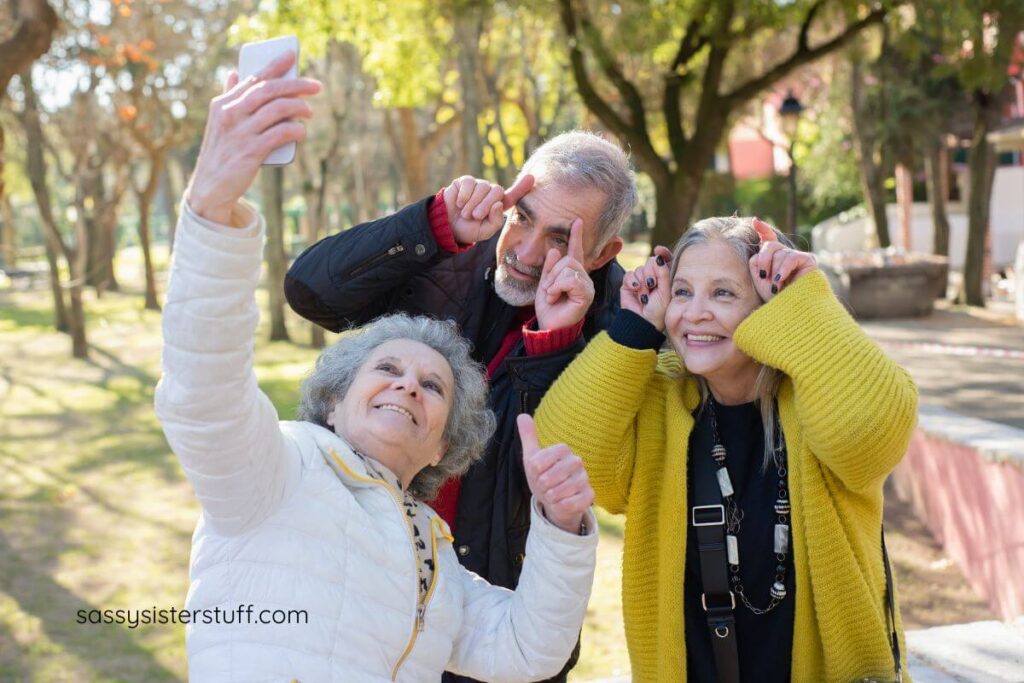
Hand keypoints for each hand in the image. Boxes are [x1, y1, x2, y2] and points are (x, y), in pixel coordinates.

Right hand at [186, 52, 320, 224]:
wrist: (210, 187)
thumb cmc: (221, 152)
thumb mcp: (219, 122)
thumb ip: (229, 98)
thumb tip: (233, 73)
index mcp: (223, 104)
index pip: (253, 78)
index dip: (274, 65)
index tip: (292, 55)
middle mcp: (230, 114)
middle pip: (268, 90)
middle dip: (295, 84)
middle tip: (316, 86)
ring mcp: (241, 133)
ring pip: (277, 109)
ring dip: (299, 107)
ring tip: (310, 112)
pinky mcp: (251, 152)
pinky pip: (280, 134)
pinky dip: (294, 130)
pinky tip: (301, 131)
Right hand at [443, 174, 534, 244]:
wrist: (448, 226)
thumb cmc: (469, 229)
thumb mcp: (484, 231)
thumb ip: (495, 221)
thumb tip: (499, 203)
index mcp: (499, 205)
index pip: (513, 195)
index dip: (522, 187)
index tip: (531, 178)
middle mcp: (491, 193)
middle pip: (497, 191)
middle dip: (485, 205)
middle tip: (475, 216)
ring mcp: (479, 186)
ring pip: (483, 187)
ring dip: (473, 203)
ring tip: (465, 213)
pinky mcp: (466, 181)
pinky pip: (470, 183)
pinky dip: (464, 196)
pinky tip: (459, 203)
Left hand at [518, 414, 593, 533]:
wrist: (555, 500)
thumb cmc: (543, 476)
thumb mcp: (532, 457)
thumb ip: (528, 436)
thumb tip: (522, 415)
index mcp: (563, 450)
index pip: (538, 462)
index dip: (534, 472)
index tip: (537, 474)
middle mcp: (577, 462)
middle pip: (549, 477)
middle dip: (541, 486)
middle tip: (544, 486)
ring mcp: (585, 478)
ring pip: (559, 491)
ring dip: (550, 497)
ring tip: (552, 494)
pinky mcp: (589, 495)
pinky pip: (570, 503)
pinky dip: (560, 506)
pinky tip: (560, 503)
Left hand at [535, 219, 594, 330]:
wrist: (549, 326)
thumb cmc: (549, 308)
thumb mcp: (545, 283)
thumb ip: (549, 267)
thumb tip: (554, 250)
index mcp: (573, 274)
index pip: (575, 252)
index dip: (576, 236)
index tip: (577, 221)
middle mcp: (583, 277)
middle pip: (567, 259)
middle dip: (552, 273)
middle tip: (548, 290)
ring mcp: (587, 285)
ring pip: (568, 268)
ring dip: (553, 282)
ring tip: (552, 295)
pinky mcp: (587, 293)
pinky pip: (570, 279)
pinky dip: (557, 287)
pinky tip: (555, 298)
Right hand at [620, 245, 672, 330]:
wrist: (642, 322)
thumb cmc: (658, 310)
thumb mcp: (665, 291)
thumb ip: (663, 273)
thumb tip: (658, 256)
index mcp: (665, 278)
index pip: (664, 260)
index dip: (662, 254)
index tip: (659, 250)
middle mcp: (653, 277)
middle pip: (651, 261)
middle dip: (651, 272)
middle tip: (652, 284)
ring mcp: (640, 280)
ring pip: (640, 268)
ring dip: (643, 281)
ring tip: (645, 294)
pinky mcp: (628, 284)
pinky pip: (629, 274)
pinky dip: (633, 281)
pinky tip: (636, 290)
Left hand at [749, 218, 817, 301]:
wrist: (787, 312)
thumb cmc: (773, 298)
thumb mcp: (759, 277)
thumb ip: (757, 259)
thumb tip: (762, 239)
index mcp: (773, 259)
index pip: (769, 240)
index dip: (764, 230)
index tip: (755, 221)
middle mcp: (786, 256)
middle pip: (770, 245)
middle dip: (764, 260)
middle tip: (764, 276)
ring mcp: (797, 257)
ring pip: (780, 252)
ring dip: (774, 271)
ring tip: (776, 287)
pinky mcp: (809, 260)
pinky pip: (792, 257)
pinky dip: (784, 269)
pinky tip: (781, 280)